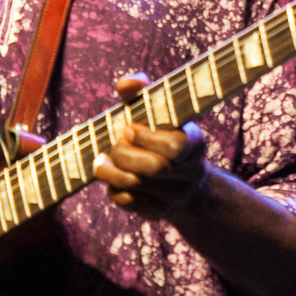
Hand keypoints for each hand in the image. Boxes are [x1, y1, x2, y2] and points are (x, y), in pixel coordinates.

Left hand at [93, 72, 206, 220]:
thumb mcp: (159, 112)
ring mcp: (174, 195)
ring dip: (111, 172)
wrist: (187, 182)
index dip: (147, 138)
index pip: (176, 146)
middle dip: (125, 154)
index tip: (130, 127)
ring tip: (101, 161)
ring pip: (137, 187)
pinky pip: (129, 203)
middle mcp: (189, 171)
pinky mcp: (158, 212)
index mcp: (194, 143)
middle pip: (153, 168)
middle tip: (116, 143)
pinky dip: (113, 189)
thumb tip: (125, 84)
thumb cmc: (164, 135)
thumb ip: (142, 93)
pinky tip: (111, 177)